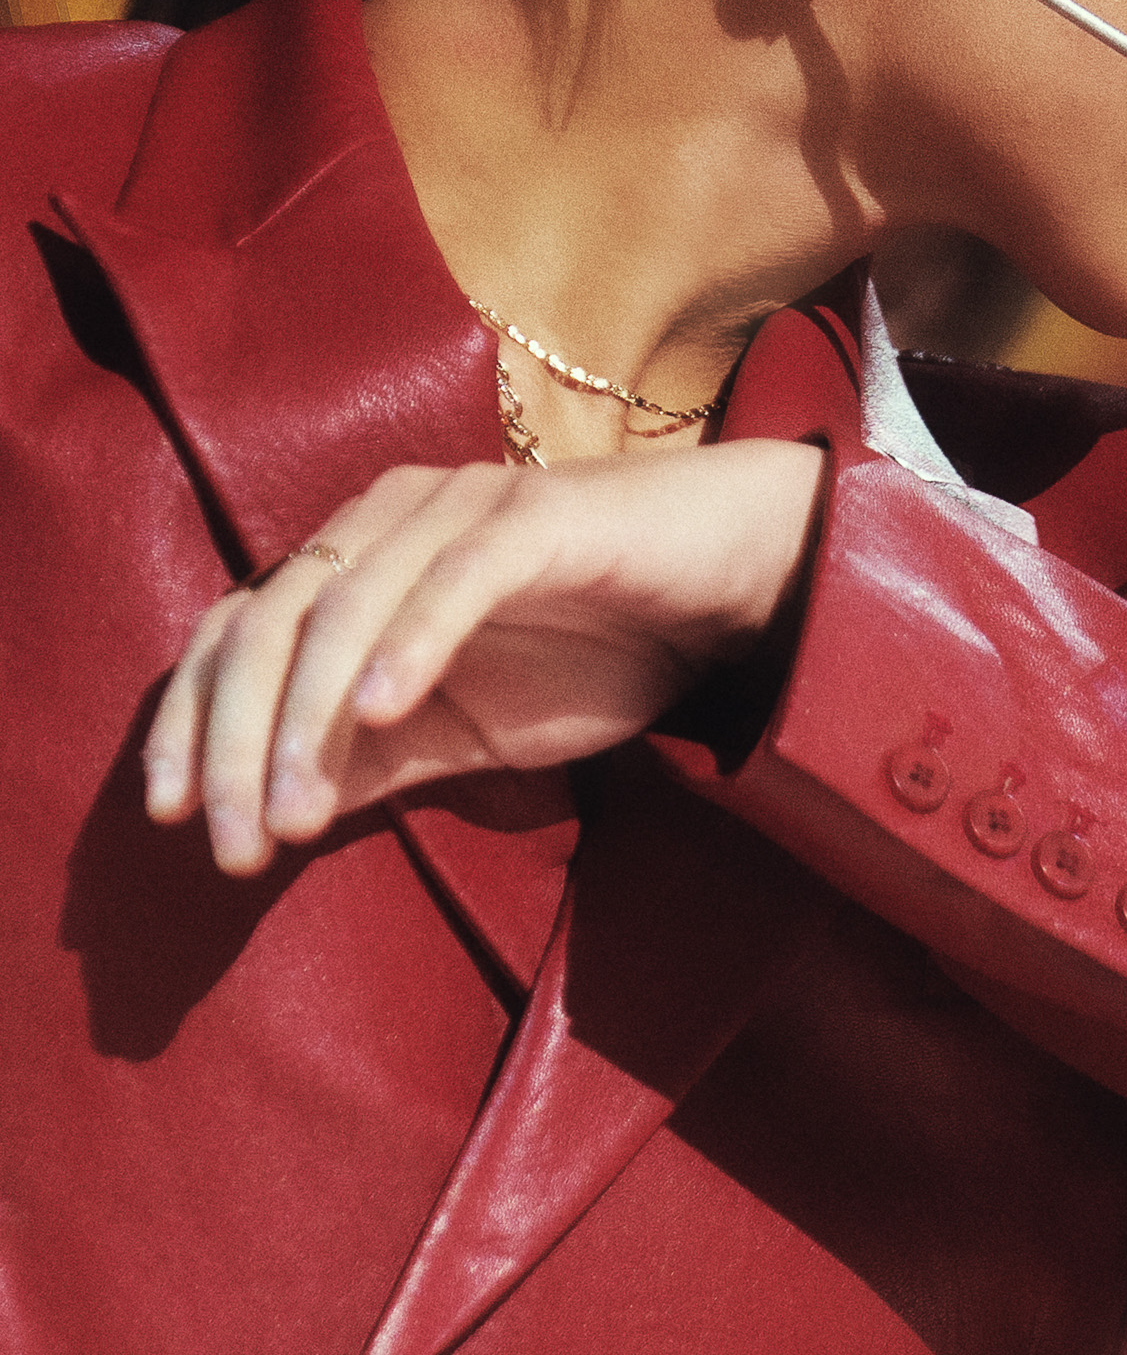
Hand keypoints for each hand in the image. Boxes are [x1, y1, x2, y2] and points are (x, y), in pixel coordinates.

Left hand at [142, 439, 827, 875]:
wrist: (724, 587)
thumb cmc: (596, 649)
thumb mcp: (463, 733)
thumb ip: (370, 761)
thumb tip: (271, 818)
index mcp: (354, 560)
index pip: (233, 631)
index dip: (191, 724)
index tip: (173, 821)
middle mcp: (386, 517)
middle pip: (268, 621)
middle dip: (237, 742)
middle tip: (236, 846)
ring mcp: (459, 508)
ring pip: (345, 603)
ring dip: (309, 716)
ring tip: (298, 814)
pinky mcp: (535, 517)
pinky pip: (454, 577)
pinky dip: (410, 643)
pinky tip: (384, 715)